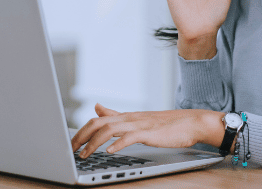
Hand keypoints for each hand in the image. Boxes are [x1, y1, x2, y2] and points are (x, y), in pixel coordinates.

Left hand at [71, 103, 224, 157]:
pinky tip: (110, 151)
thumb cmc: (167, 125)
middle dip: (81, 136)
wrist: (192, 122)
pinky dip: (118, 143)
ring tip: (84, 154)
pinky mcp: (150, 132)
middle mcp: (130, 118)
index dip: (81, 130)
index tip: (70, 143)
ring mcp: (139, 124)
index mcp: (126, 116)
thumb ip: (116, 115)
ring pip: (110, 128)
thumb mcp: (138, 119)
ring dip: (94, 142)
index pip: (97, 120)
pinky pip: (130, 136)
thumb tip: (97, 106)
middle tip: (70, 150)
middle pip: (98, 123)